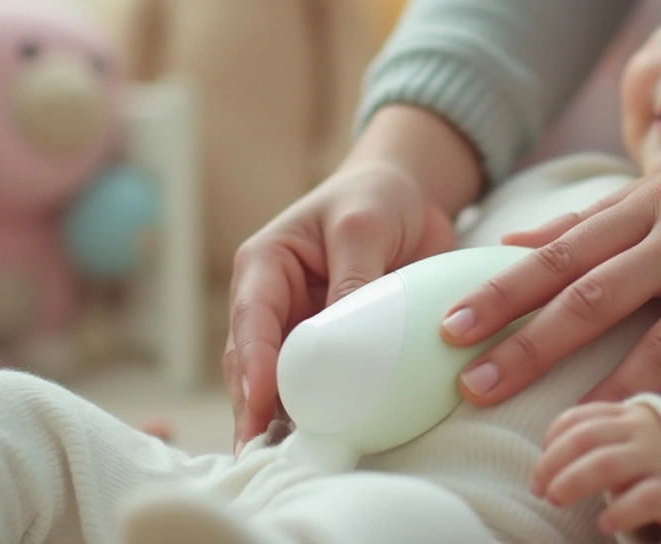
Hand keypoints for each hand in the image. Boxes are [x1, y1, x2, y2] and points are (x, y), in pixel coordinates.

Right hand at [225, 161, 455, 452]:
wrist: (409, 198)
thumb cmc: (374, 199)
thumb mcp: (362, 227)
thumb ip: (352, 276)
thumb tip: (343, 336)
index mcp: (264, 266)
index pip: (251, 321)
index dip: (253, 365)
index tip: (258, 404)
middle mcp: (272, 304)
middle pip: (253, 364)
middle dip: (255, 408)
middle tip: (264, 455)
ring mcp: (299, 330)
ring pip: (281, 384)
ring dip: (284, 420)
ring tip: (292, 462)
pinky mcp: (331, 350)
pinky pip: (322, 387)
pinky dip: (323, 414)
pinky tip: (328, 445)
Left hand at [442, 119, 660, 422]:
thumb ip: (591, 216)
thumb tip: (513, 241)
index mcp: (653, 204)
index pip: (561, 253)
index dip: (503, 293)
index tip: (452, 327)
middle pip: (594, 300)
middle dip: (528, 346)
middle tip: (473, 386)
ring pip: (660, 348)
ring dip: (602, 391)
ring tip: (557, 431)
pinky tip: (655, 438)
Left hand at [533, 402, 660, 535]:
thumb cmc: (652, 464)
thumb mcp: (626, 441)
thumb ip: (594, 440)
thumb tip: (545, 464)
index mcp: (624, 415)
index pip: (575, 418)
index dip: (549, 442)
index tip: (538, 472)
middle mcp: (641, 430)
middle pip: (584, 438)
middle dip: (552, 463)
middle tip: (539, 490)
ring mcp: (659, 458)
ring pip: (606, 463)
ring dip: (573, 481)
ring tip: (556, 500)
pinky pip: (644, 498)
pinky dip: (619, 512)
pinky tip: (603, 525)